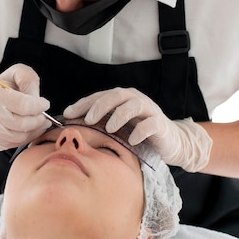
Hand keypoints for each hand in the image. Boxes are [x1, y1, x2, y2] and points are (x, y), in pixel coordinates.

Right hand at [0, 64, 50, 149]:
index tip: (45, 103)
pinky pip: (15, 144)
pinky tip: (31, 128)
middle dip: (39, 120)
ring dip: (36, 130)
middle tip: (45, 115)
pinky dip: (28, 137)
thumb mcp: (15, 73)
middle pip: (22, 124)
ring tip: (41, 122)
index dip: (39, 105)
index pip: (23, 105)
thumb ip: (28, 80)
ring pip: (20, 137)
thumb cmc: (2, 87)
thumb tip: (36, 98)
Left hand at [63, 87, 211, 171]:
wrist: (171, 142)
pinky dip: (141, 130)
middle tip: (88, 120)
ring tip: (110, 129)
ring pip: (134, 105)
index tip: (67, 114)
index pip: (99, 96)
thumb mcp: (118, 127)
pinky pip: (151, 124)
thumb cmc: (138, 133)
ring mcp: (149, 110)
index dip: (83, 104)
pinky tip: (132, 140)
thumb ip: (99, 123)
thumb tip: (70, 125)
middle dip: (100, 106)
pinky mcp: (161, 124)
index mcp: (122, 98)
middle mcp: (135, 100)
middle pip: (116, 95)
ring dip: (120, 115)